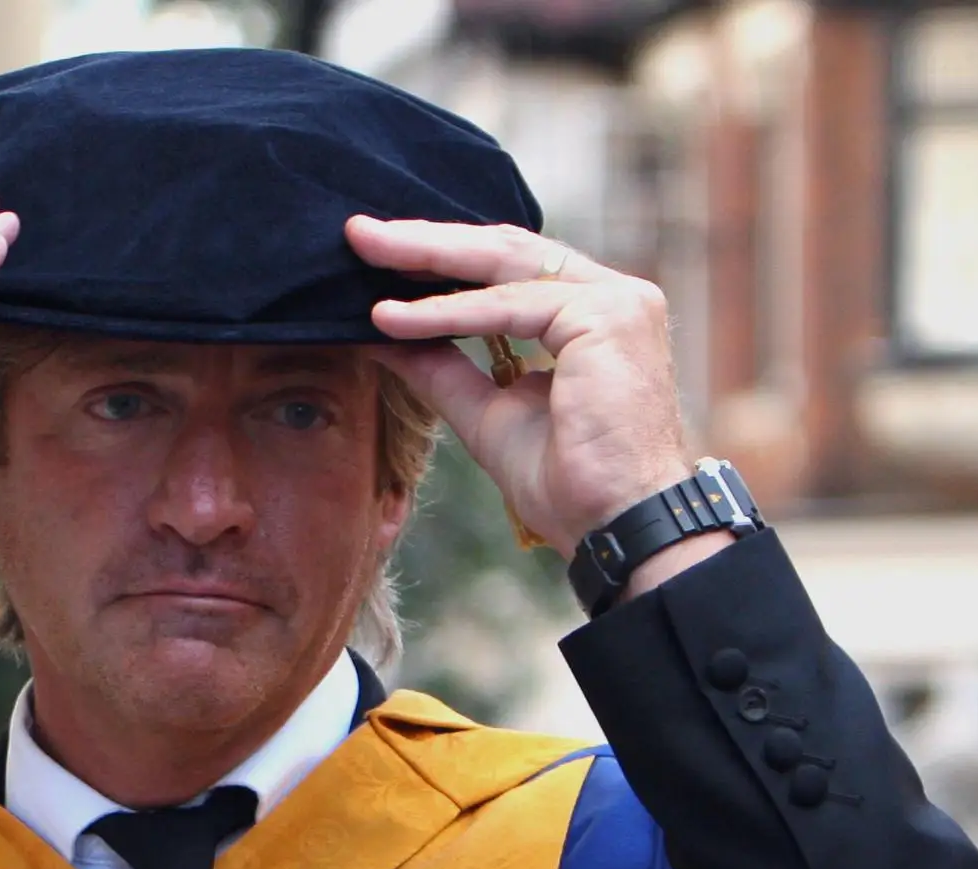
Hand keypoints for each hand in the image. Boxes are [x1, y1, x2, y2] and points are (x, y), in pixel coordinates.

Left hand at [352, 217, 715, 585]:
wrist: (617, 527)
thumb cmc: (569, 484)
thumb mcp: (486, 414)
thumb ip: (441, 369)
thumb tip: (380, 334)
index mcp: (591, 314)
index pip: (508, 268)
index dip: (444, 258)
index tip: (380, 256)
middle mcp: (611, 295)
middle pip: (504, 250)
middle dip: (427, 241)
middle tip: (360, 232)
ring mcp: (616, 300)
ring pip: (504, 262)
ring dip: (428, 259)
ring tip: (366, 254)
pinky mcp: (606, 315)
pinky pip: (507, 306)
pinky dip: (446, 312)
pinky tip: (393, 317)